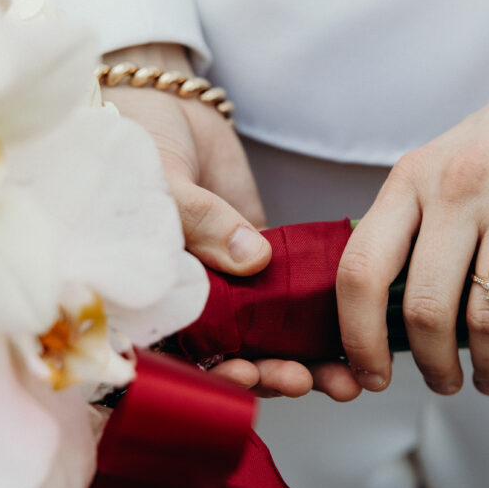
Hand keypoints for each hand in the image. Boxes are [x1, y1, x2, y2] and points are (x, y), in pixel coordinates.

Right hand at [103, 44, 360, 400]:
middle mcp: (190, 301)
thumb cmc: (137, 146)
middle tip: (307, 380)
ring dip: (303, 361)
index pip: (181, 358)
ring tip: (342, 378)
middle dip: (271, 375)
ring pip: (267, 337)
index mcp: (149, 298)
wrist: (166, 107)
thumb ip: (200, 222)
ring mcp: (229, 283)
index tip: (247, 374)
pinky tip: (351, 332)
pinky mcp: (262, 259)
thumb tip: (254, 260)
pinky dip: (320, 320)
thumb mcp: (159, 183)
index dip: (213, 376)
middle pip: (232, 357)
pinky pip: (293, 299)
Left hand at [337, 70, 488, 395]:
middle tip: (443, 383)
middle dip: (432, 366)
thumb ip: (405, 236)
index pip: (362, 270)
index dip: (358, 338)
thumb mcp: (432, 175)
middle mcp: (458, 184)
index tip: (371, 375)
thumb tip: (383, 331)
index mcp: (409, 178)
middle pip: (426, 307)